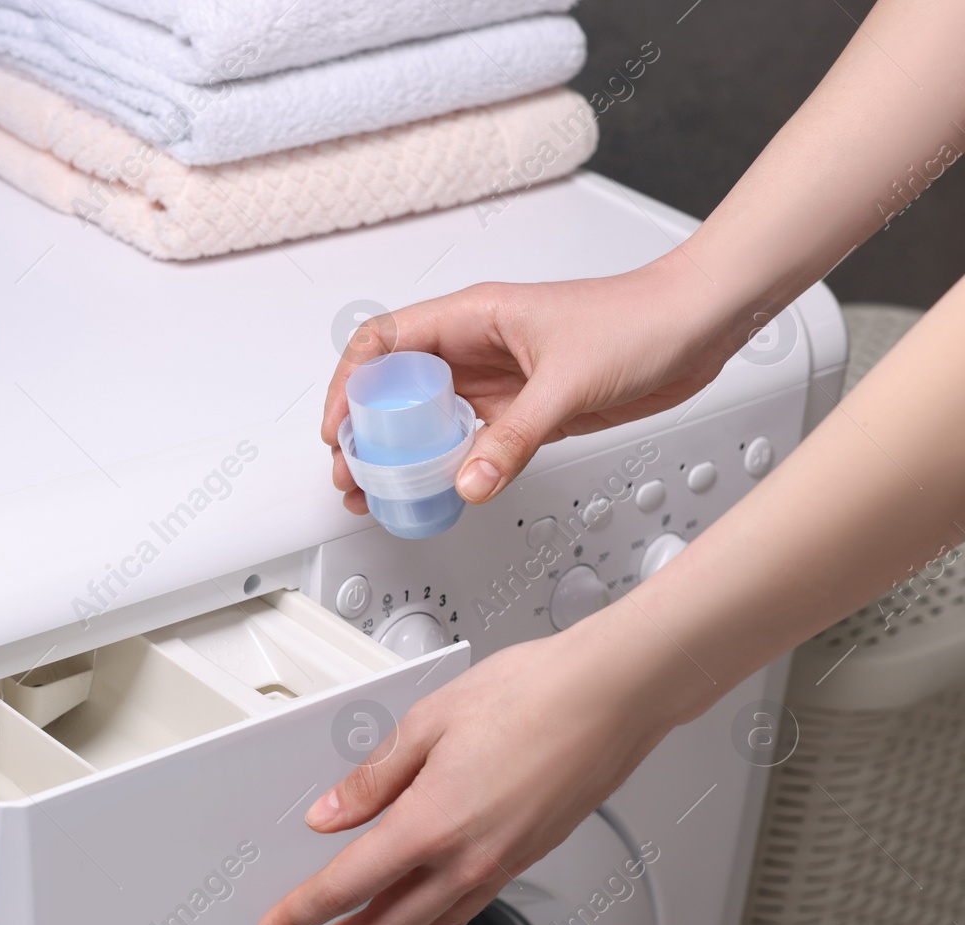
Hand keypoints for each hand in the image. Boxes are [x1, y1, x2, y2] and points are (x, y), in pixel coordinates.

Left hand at [251, 604, 704, 924]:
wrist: (611, 697)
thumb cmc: (533, 695)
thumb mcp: (427, 721)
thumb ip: (373, 776)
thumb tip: (331, 812)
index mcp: (433, 824)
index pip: (346, 887)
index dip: (300, 916)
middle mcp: (468, 859)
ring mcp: (501, 865)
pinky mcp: (525, 858)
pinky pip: (463, 909)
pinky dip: (428, 924)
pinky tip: (419, 916)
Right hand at [325, 255, 741, 511]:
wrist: (699, 325)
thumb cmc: (641, 320)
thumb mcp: (567, 382)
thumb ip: (514, 438)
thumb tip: (469, 481)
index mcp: (473, 317)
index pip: (384, 343)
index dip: (351, 385)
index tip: (341, 429)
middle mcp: (477, 347)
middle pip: (396, 387)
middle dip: (366, 430)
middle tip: (354, 473)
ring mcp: (499, 380)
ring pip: (429, 419)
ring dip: (402, 454)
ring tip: (382, 490)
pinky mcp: (524, 410)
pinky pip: (470, 441)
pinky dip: (447, 465)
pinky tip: (439, 488)